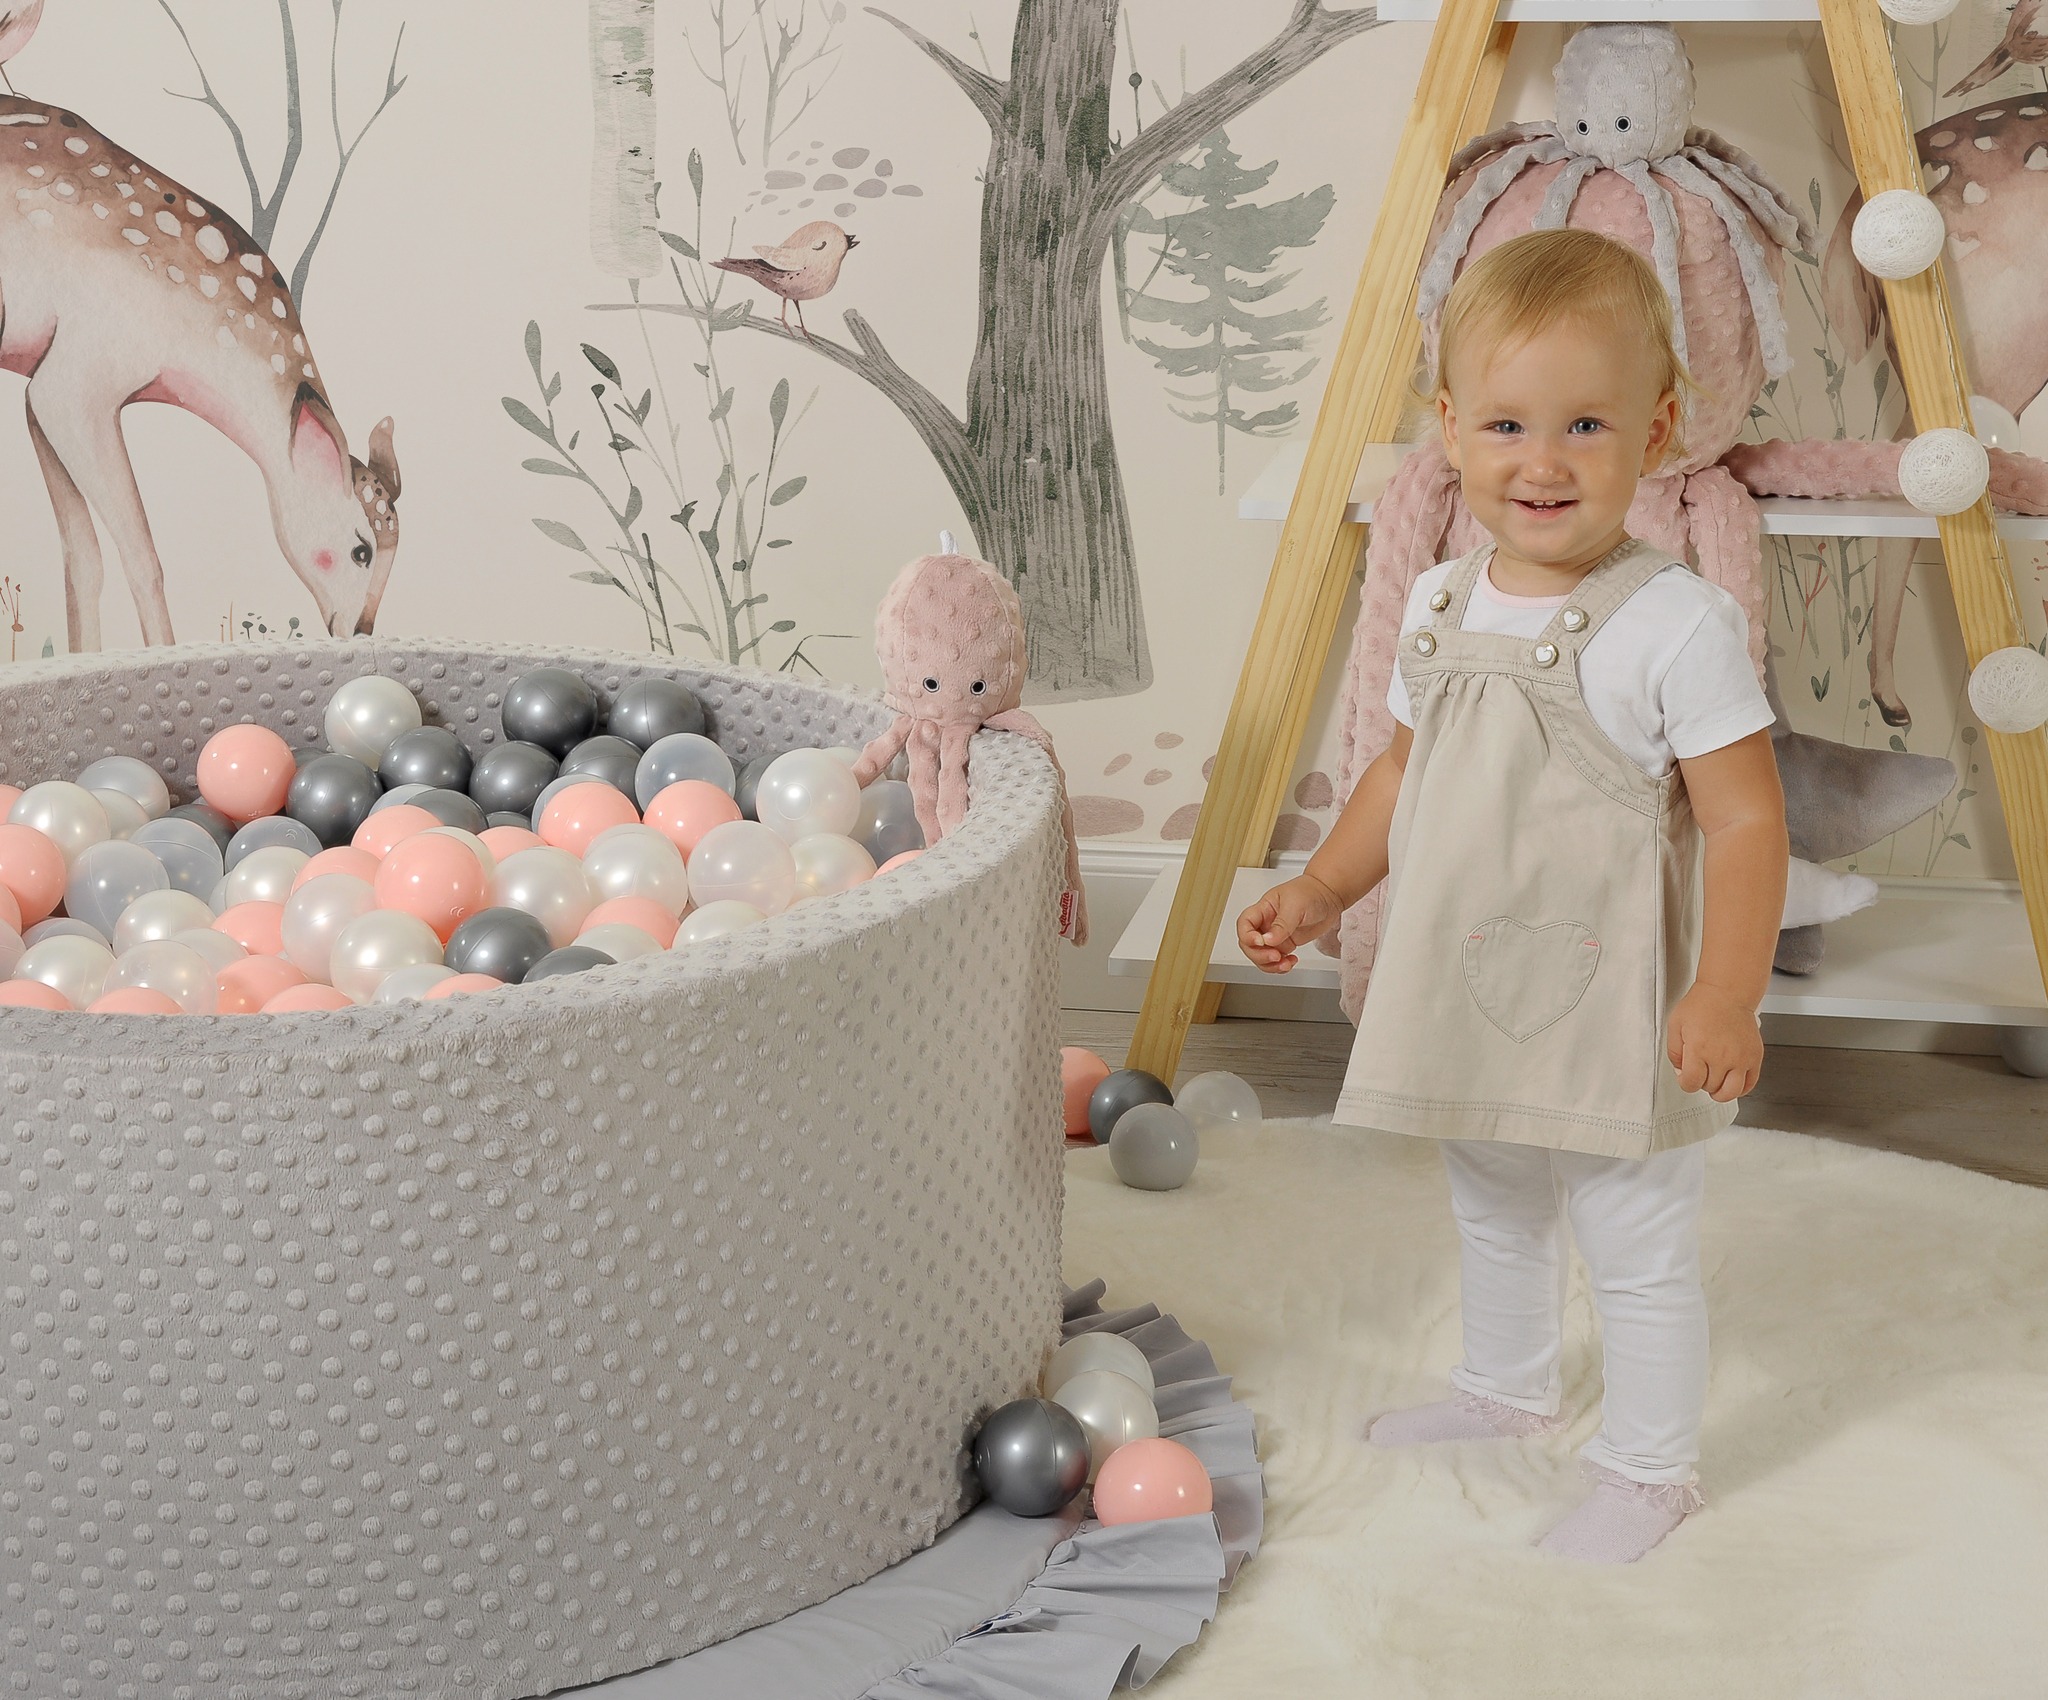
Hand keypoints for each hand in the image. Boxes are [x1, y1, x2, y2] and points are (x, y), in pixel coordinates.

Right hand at [1237, 875, 1343, 973]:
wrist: (1329, 896)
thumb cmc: (1311, 892)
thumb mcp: (1295, 905)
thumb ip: (1282, 924)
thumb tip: (1269, 940)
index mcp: (1263, 909)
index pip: (1244, 924)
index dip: (1247, 936)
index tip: (1261, 942)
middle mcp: (1266, 923)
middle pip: (1249, 945)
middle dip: (1259, 955)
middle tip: (1275, 956)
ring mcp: (1276, 935)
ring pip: (1261, 955)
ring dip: (1270, 965)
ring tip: (1285, 964)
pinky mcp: (1286, 944)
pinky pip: (1276, 960)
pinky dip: (1281, 966)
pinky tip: (1291, 961)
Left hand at [1665, 982, 1763, 1101]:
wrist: (1727, 993)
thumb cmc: (1702, 1005)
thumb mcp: (1675, 1026)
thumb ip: (1674, 1052)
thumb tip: (1680, 1070)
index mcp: (1699, 1049)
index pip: (1691, 1083)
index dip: (1685, 1083)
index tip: (1686, 1076)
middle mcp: (1721, 1056)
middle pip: (1710, 1087)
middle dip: (1701, 1083)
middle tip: (1701, 1072)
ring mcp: (1740, 1058)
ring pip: (1731, 1092)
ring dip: (1720, 1092)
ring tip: (1716, 1082)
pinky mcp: (1754, 1057)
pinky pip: (1749, 1084)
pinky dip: (1740, 1089)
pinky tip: (1731, 1081)